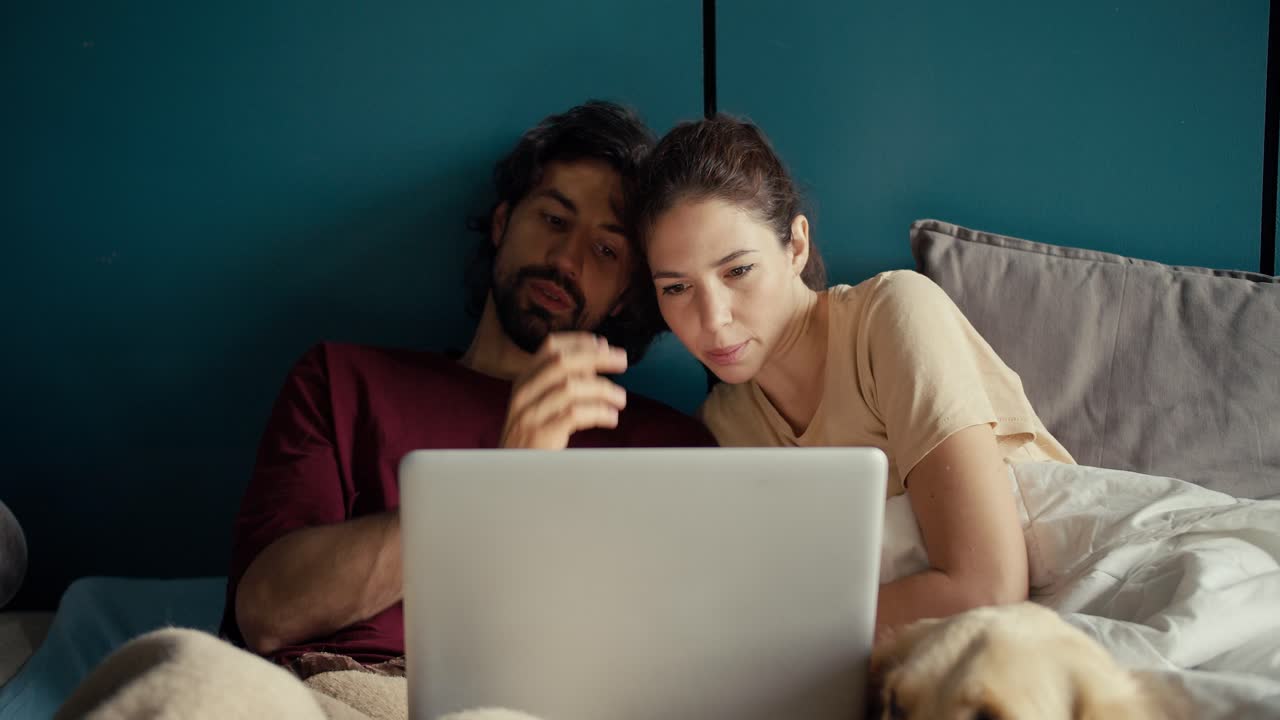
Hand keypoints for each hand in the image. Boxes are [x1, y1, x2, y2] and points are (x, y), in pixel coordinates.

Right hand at [500, 333, 627, 448]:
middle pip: (562, 362)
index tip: (603, 344)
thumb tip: (594, 364)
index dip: (579, 341)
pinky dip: (598, 412)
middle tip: (622, 361)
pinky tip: (611, 418)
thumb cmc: (531, 438)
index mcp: (524, 379)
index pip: (550, 347)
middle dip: (596, 358)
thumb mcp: (539, 404)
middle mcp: (524, 392)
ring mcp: (529, 413)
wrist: (511, 474)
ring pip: (570, 388)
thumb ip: (561, 384)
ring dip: (602, 389)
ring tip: (620, 399)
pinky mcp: (539, 434)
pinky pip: (574, 415)